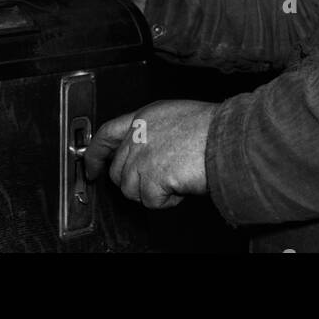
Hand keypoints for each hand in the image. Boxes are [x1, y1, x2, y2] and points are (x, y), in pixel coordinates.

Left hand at [83, 100, 217, 208]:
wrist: (227, 138)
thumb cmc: (212, 128)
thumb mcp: (176, 116)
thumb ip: (154, 131)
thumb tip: (147, 153)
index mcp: (144, 117)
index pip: (106, 134)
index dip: (95, 154)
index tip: (91, 168)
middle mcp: (138, 135)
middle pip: (117, 171)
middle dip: (134, 182)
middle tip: (157, 180)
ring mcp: (142, 157)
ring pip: (131, 190)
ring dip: (152, 191)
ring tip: (175, 178)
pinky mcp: (150, 177)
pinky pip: (150, 201)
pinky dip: (167, 200)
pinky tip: (181, 185)